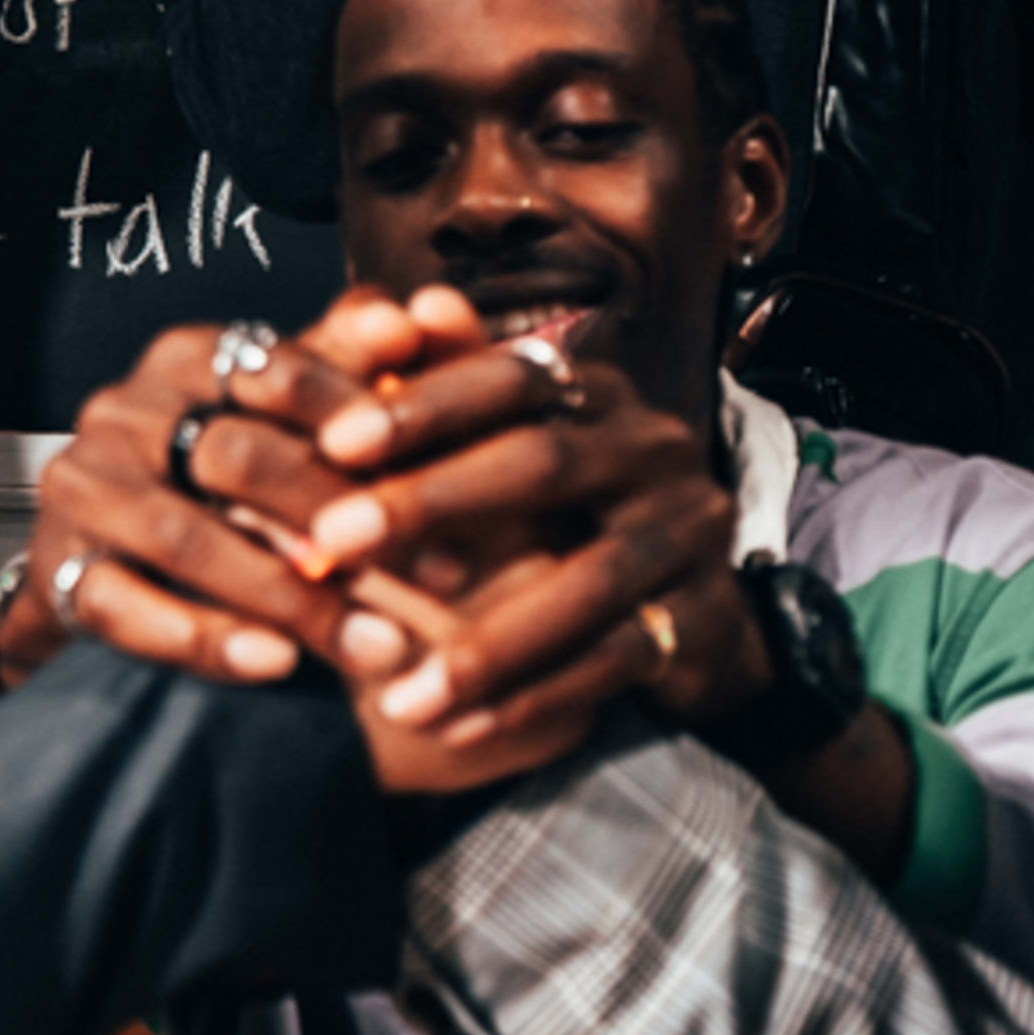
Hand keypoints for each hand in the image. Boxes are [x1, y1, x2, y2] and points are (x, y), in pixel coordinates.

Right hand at [0, 290, 490, 705]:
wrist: (113, 561)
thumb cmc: (228, 477)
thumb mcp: (288, 416)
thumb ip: (347, 368)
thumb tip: (417, 318)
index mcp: (185, 357)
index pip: (271, 366)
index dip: (354, 415)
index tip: (436, 468)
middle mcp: (122, 411)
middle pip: (233, 456)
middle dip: (337, 517)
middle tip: (434, 575)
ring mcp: (83, 490)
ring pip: (186, 538)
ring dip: (290, 598)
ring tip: (380, 645)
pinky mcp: (59, 569)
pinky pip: (127, 608)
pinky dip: (206, 638)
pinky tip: (278, 664)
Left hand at [290, 335, 757, 789]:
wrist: (693, 606)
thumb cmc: (568, 513)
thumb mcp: (515, 446)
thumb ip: (457, 390)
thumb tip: (407, 307)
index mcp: (601, 393)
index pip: (512, 377)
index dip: (425, 404)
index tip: (331, 441)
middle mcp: (654, 449)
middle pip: (543, 463)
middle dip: (431, 502)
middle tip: (330, 542)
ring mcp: (688, 533)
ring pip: (585, 583)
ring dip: (484, 644)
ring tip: (394, 696)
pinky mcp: (703, 617)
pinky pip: (612, 660)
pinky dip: (532, 696)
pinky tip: (455, 728)